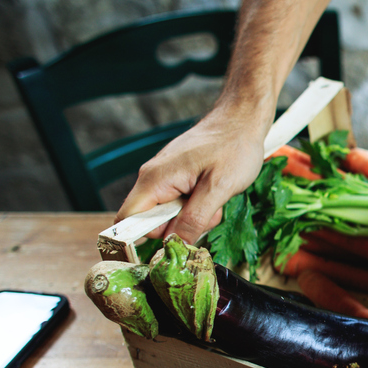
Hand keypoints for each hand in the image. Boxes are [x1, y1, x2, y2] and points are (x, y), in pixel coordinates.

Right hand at [115, 110, 265, 242]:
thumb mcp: (218, 188)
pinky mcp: (177, 180)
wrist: (242, 119)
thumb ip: (194, 220)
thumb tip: (175, 246)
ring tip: (214, 200)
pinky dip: (198, 208)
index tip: (165, 249)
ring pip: (169, 217)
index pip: (126, 222)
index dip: (138, 241)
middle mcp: (152, 179)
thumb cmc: (233, 146)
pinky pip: (180, 206)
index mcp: (154, 180)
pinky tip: (213, 195)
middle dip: (179, 228)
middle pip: (151, 224)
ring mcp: (164, 179)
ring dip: (193, 218)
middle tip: (207, 214)